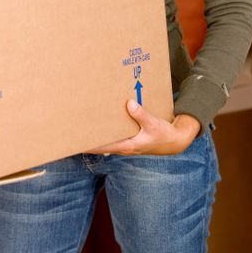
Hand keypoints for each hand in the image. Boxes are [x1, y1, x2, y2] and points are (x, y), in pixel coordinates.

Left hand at [86, 99, 200, 155]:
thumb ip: (141, 114)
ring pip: (109, 137)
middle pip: (103, 143)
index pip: (103, 148)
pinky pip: (118, 132)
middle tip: (77, 128)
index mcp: (127, 146)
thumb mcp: (153, 124)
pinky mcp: (132, 137)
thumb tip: (129, 104)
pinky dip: (112, 126)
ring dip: (101, 131)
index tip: (76, 142)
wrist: (175, 140)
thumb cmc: (164, 136)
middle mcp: (125, 145)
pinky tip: (108, 117)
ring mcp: (128, 142)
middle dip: (91, 137)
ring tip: (88, 122)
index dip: (89, 146)